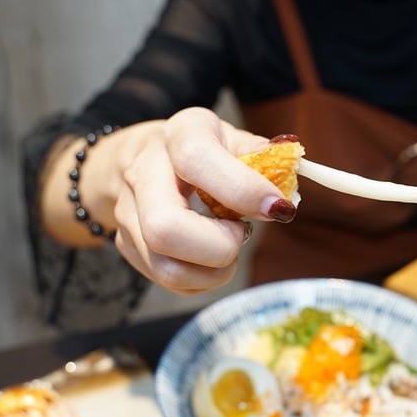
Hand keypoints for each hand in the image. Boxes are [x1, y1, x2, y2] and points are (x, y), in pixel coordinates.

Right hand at [112, 108, 296, 293]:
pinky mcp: (127, 244)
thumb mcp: (233, 140)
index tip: (277, 209)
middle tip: (241, 233)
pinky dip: (201, 279)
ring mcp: (129, 212)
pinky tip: (210, 258)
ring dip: (213, 271)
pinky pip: (167, 281)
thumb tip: (289, 183)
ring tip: (229, 247)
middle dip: (219, 246)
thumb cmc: (203, 151)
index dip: (242, 190)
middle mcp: (144, 172)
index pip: (197, 161)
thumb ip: (264, 159)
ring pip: (166, 267)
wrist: (144, 157)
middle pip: (166, 228)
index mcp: (179, 136)